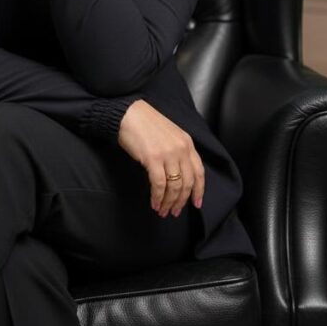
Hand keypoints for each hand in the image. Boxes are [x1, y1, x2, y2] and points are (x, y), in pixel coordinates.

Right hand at [117, 99, 204, 216]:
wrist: (128, 114)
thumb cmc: (145, 124)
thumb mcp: (170, 135)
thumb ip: (178, 151)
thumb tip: (178, 175)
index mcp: (187, 143)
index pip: (199, 172)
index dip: (199, 191)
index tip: (196, 204)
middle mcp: (181, 149)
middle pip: (187, 182)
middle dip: (181, 201)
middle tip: (174, 212)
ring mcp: (168, 154)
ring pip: (174, 186)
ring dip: (169, 202)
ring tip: (163, 210)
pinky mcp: (153, 159)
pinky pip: (159, 184)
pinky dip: (158, 197)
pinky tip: (154, 203)